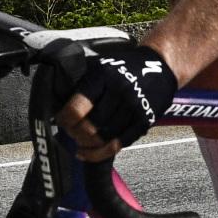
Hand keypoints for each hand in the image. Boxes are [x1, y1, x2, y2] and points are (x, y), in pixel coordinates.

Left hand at [45, 38, 178, 158]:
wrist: (161, 64)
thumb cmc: (124, 67)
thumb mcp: (101, 65)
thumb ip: (82, 83)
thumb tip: (56, 105)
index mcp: (102, 76)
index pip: (76, 108)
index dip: (64, 120)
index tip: (61, 121)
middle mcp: (119, 91)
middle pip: (89, 127)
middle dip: (75, 134)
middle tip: (71, 132)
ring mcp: (133, 107)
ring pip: (103, 138)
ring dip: (87, 145)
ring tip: (80, 143)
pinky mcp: (144, 120)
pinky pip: (118, 144)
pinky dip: (101, 153)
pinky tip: (90, 153)